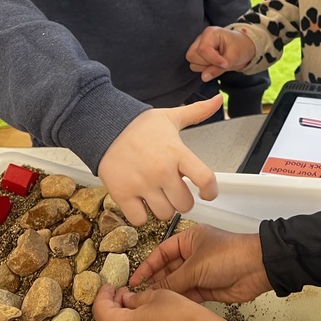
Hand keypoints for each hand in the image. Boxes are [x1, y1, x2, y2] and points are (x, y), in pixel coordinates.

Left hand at [94, 283, 225, 320]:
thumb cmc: (178, 318)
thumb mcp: (153, 295)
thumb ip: (134, 297)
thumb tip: (127, 299)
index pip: (100, 307)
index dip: (104, 293)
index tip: (108, 286)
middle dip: (111, 305)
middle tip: (121, 292)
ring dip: (119, 318)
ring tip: (132, 305)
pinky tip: (140, 319)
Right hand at [98, 98, 222, 225]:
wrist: (104, 127)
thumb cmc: (138, 126)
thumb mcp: (171, 117)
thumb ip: (197, 111)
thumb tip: (216, 100)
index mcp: (176, 152)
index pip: (205, 178)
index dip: (211, 191)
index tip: (208, 193)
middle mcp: (161, 170)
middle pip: (185, 204)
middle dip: (183, 200)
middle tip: (175, 191)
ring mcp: (141, 184)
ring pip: (165, 214)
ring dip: (163, 208)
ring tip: (158, 195)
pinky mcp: (122, 194)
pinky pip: (140, 219)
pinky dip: (141, 215)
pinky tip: (141, 201)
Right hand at [131, 223, 272, 304]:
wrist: (257, 268)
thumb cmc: (232, 253)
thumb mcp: (195, 265)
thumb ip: (172, 279)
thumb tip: (153, 289)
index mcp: (190, 239)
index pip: (162, 251)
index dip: (148, 265)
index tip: (136, 278)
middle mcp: (194, 254)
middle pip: (168, 269)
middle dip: (156, 281)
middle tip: (141, 294)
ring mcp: (201, 271)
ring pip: (178, 283)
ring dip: (168, 292)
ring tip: (153, 302)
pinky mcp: (208, 286)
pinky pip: (188, 294)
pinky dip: (180, 300)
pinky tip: (171, 305)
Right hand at [185, 27, 256, 82]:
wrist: (243, 48)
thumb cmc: (240, 48)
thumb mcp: (233, 57)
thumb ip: (218, 68)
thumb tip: (204, 77)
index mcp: (210, 33)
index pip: (203, 49)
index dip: (213, 60)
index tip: (225, 64)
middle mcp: (201, 38)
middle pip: (193, 55)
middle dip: (207, 63)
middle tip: (222, 61)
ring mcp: (198, 46)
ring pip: (192, 62)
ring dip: (205, 67)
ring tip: (218, 62)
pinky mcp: (198, 55)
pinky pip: (194, 66)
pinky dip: (204, 69)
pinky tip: (214, 64)